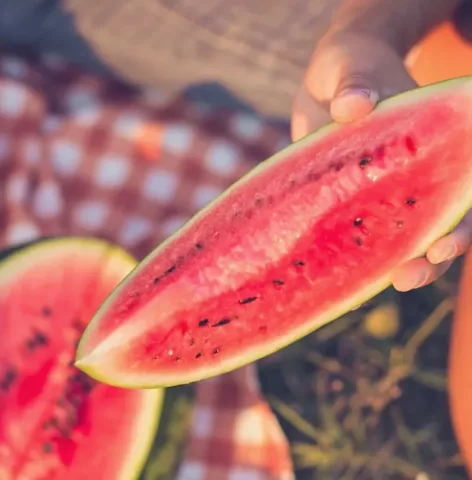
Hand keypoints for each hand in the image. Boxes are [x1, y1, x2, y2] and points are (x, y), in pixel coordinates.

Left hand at [292, 26, 471, 291]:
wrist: (327, 80)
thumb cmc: (350, 67)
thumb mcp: (352, 66)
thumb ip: (355, 81)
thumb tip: (354, 106)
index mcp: (435, 144)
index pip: (459, 189)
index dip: (458, 223)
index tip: (441, 243)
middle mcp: (418, 175)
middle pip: (438, 224)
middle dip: (431, 258)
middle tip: (408, 277)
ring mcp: (386, 192)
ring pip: (399, 239)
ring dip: (393, 266)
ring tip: (379, 286)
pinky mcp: (352, 203)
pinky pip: (358, 236)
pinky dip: (353, 258)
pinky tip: (334, 278)